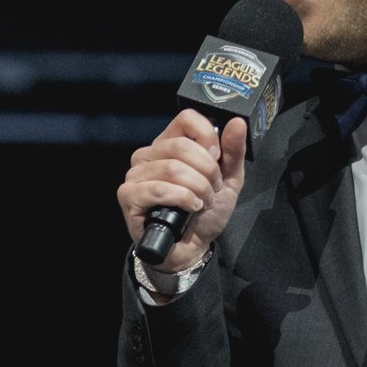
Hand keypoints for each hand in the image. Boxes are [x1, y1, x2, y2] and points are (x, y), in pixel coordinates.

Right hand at [116, 110, 247, 269]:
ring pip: (173, 168)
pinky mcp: (128, 195)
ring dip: (198, 189)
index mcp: (168, 144)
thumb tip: (237, 122)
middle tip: (211, 189)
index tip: (216, 157)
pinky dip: (183, 199)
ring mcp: (135, 174)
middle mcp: (147, 154)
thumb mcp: (227, 180)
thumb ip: (232, 152)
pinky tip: (190, 208)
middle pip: (182, 146)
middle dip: (207, 172)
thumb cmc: (204, 212)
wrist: (191, 247)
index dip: (207, 136)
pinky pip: (160, 189)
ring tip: (202, 202)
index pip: (186, 119)